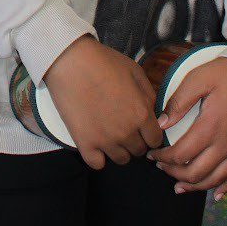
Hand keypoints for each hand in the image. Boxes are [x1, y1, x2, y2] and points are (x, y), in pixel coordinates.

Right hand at [43, 36, 164, 169]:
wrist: (71, 62)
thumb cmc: (104, 62)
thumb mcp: (135, 71)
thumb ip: (149, 95)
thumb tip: (153, 113)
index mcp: (142, 114)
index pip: (155, 140)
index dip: (149, 134)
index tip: (141, 128)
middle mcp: (127, 132)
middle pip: (139, 151)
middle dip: (135, 140)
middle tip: (123, 126)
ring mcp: (106, 140)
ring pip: (121, 159)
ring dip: (118, 149)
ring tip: (109, 133)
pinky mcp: (85, 143)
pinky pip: (97, 164)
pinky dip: (98, 157)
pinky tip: (95, 143)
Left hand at [148, 57, 226, 197]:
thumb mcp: (198, 79)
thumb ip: (178, 103)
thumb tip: (161, 123)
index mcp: (210, 127)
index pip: (181, 154)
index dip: (163, 159)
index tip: (152, 155)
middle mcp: (226, 143)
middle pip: (197, 172)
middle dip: (175, 174)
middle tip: (161, 169)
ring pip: (216, 179)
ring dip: (196, 186)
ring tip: (180, 187)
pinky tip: (217, 194)